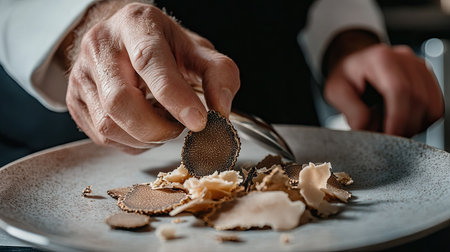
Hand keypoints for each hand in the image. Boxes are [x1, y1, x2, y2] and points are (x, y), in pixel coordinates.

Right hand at [64, 2, 239, 152]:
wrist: (125, 40)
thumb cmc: (163, 46)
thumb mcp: (197, 51)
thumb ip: (219, 75)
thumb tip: (221, 110)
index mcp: (135, 25)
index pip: (149, 61)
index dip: (175, 96)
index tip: (198, 121)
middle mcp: (100, 46)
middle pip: (120, 102)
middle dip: (157, 129)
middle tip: (180, 128)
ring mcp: (82, 75)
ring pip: (108, 125)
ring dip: (145, 138)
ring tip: (162, 124)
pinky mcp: (74, 101)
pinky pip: (102, 137)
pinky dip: (131, 142)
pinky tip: (144, 127)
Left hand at [324, 43, 443, 136]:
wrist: (354, 62)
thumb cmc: (345, 76)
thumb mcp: (336, 92)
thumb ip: (352, 112)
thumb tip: (370, 131)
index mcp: (380, 59)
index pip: (399, 90)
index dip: (397, 118)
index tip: (389, 136)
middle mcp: (404, 59)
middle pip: (418, 99)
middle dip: (405, 126)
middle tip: (387, 138)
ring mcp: (420, 67)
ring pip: (432, 106)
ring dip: (415, 126)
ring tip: (393, 129)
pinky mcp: (428, 79)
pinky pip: (436, 107)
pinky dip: (422, 121)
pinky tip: (403, 122)